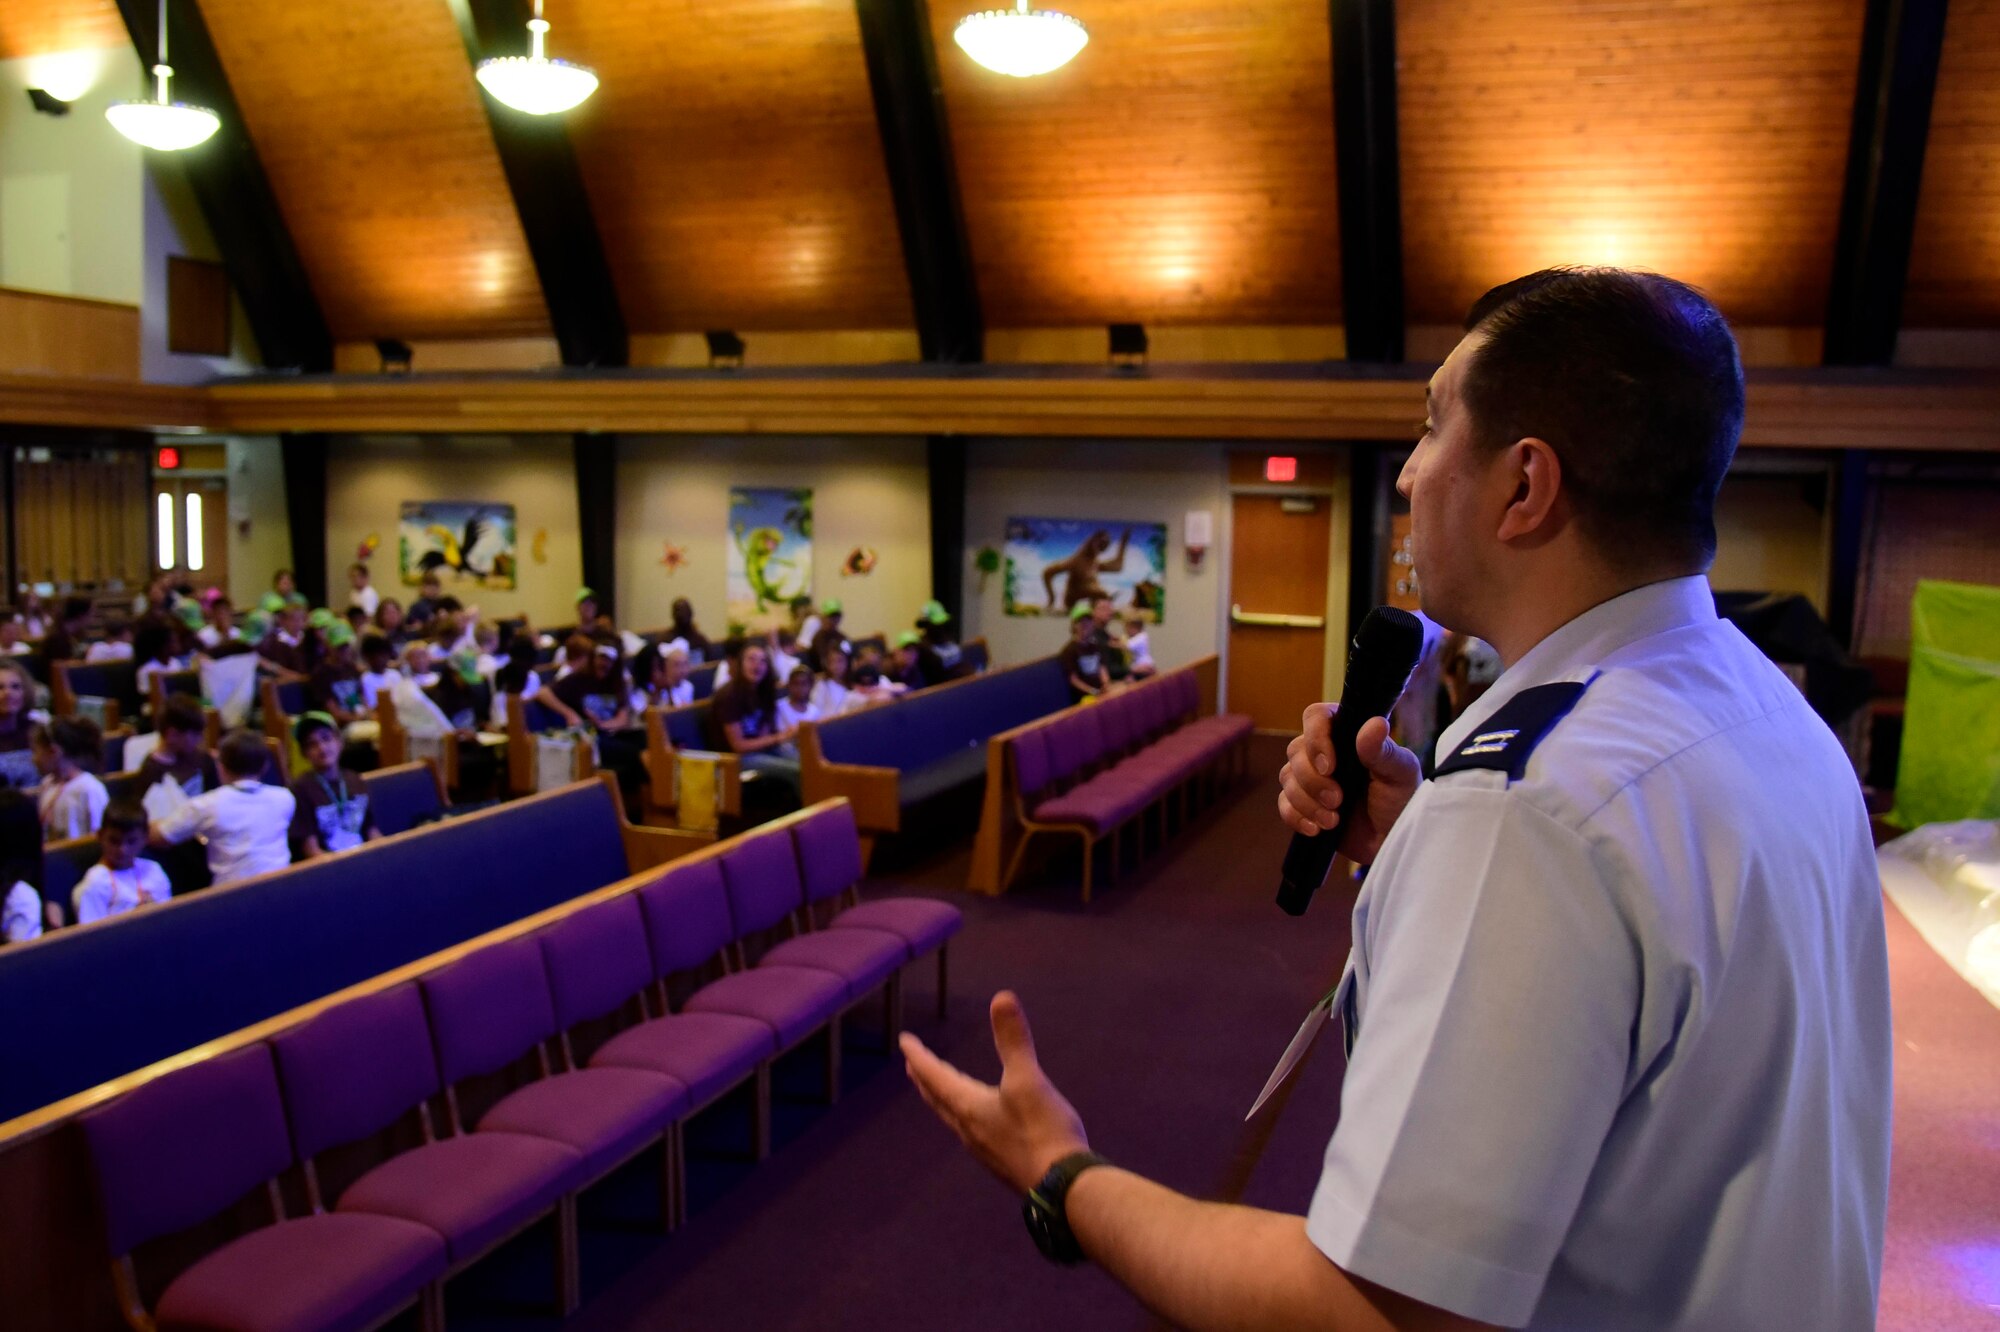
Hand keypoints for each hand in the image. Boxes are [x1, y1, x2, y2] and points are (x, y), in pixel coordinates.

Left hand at [900, 992, 1088, 1193]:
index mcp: (969, 1107)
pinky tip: (982, 1120)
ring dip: (943, 1097)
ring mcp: (984, 1149)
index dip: (919, 1056)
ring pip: (954, 1117)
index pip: (935, 1076)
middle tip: (913, 1064)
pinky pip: (972, 1131)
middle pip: (938, 1099)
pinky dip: (965, 1114)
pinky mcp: (1002, 1161)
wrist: (1064, 1188)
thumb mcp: (1029, 1080)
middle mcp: (969, 1130)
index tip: (904, 1042)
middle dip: (925, 1078)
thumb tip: (1002, 997)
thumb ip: (1014, 1040)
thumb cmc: (1043, 1131)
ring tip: (943, 1088)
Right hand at [1277, 705, 1421, 864]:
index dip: (1315, 738)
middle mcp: (1325, 752)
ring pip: (1287, 778)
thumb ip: (1383, 750)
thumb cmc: (1400, 801)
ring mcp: (1311, 778)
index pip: (1316, 717)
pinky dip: (1297, 817)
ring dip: (1307, 802)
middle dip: (1313, 781)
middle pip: (1295, 751)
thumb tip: (1375, 723)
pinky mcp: (1303, 804)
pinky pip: (1284, 805)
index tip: (1329, 766)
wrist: (1392, 841)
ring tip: (1333, 821)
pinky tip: (1316, 829)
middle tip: (1337, 800)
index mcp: (1347, 735)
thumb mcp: (1399, 774)